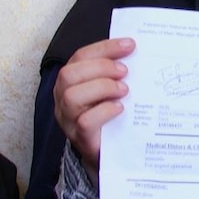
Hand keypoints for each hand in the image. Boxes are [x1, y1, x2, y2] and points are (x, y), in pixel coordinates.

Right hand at [53, 38, 135, 174]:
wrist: (110, 153)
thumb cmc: (111, 114)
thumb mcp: (112, 89)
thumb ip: (117, 72)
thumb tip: (135, 49)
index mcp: (71, 81)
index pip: (80, 56)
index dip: (104, 48)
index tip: (130, 45)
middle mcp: (64, 98)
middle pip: (69, 74)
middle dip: (101, 67)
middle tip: (125, 72)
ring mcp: (69, 119)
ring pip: (72, 96)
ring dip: (102, 87)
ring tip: (124, 90)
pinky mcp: (80, 138)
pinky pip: (85, 121)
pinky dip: (104, 111)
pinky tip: (120, 108)